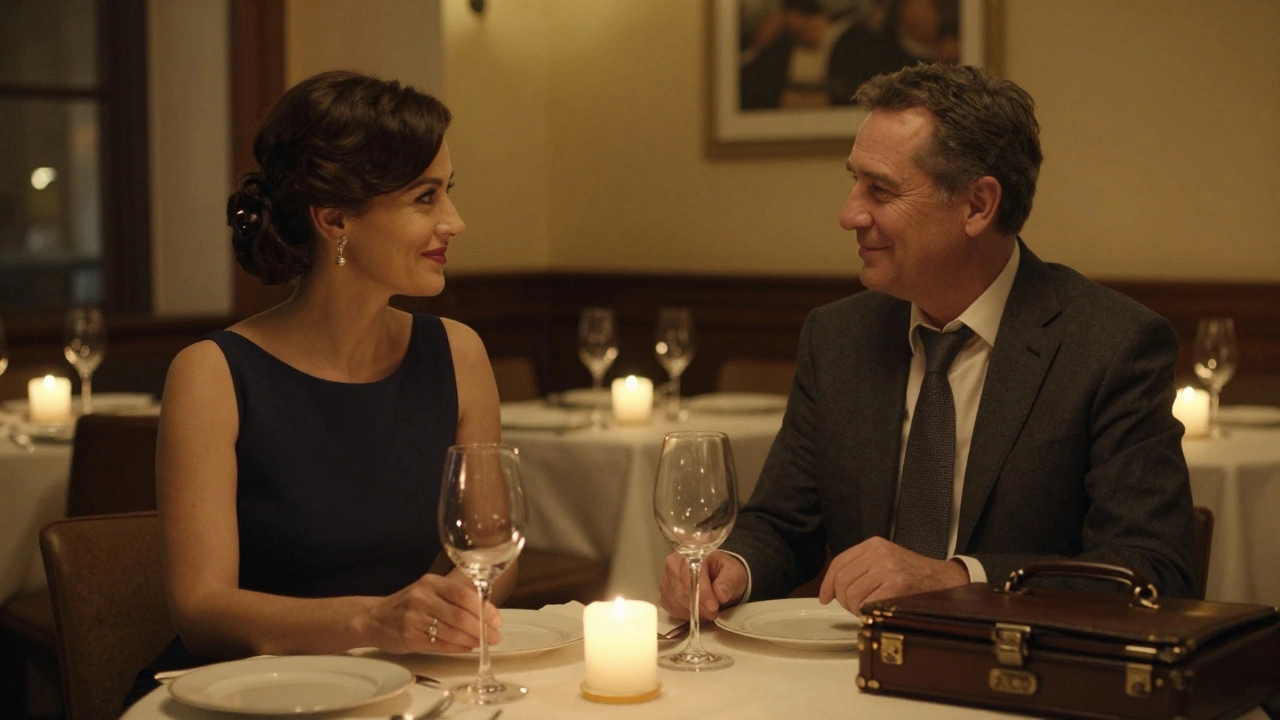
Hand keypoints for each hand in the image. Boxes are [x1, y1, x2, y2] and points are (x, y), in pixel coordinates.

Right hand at [363, 573, 502, 653]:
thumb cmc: (407, 605)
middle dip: (482, 628)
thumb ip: (453, 597)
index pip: (464, 595)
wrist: (373, 618)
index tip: (497, 620)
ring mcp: (414, 618)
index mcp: (431, 583)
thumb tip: (485, 611)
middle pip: (460, 615)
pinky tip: (466, 647)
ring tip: (482, 643)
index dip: (484, 609)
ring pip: (451, 632)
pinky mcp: (409, 637)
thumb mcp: (428, 591)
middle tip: (494, 637)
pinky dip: (457, 647)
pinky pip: (439, 645)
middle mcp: (422, 598)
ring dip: (471, 640)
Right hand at [658, 550, 746, 620]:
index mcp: (692, 551)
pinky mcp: (664, 592)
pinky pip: (671, 607)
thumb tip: (721, 594)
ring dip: (693, 610)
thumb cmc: (724, 572)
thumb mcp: (734, 573)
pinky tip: (696, 612)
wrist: (718, 576)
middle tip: (714, 612)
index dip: (702, 592)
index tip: (714, 606)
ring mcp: (666, 577)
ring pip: (675, 599)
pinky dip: (684, 614)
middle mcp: (674, 562)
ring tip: (708, 612)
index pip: (691, 573)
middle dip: (699, 604)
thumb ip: (728, 582)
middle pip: (681, 588)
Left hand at [818, 537, 968, 612]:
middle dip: (843, 599)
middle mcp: (879, 553)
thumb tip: (832, 589)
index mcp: (873, 544)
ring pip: (852, 594)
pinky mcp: (897, 585)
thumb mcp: (885, 560)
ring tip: (867, 609)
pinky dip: (866, 611)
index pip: (839, 563)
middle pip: (842, 580)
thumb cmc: (913, 575)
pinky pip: (867, 603)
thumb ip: (862, 568)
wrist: (944, 580)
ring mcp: (888, 568)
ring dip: (855, 608)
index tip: (825, 598)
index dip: (828, 583)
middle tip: (853, 607)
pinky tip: (875, 611)